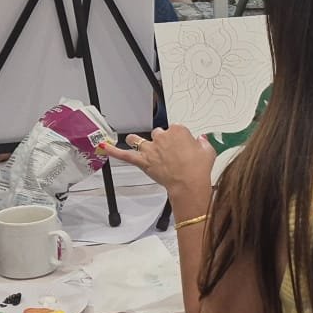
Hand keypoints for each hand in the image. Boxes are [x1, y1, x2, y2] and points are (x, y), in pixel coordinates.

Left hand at [100, 126, 216, 203]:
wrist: (189, 183)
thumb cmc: (199, 168)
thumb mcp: (208, 152)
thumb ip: (203, 143)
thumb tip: (200, 141)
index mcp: (178, 130)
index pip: (175, 129)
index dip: (177, 139)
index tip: (182, 147)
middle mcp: (162, 136)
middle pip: (157, 133)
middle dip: (160, 141)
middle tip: (167, 153)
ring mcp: (150, 148)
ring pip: (137, 139)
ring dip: (137, 141)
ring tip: (138, 145)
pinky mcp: (142, 161)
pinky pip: (124, 155)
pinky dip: (113, 150)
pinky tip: (103, 146)